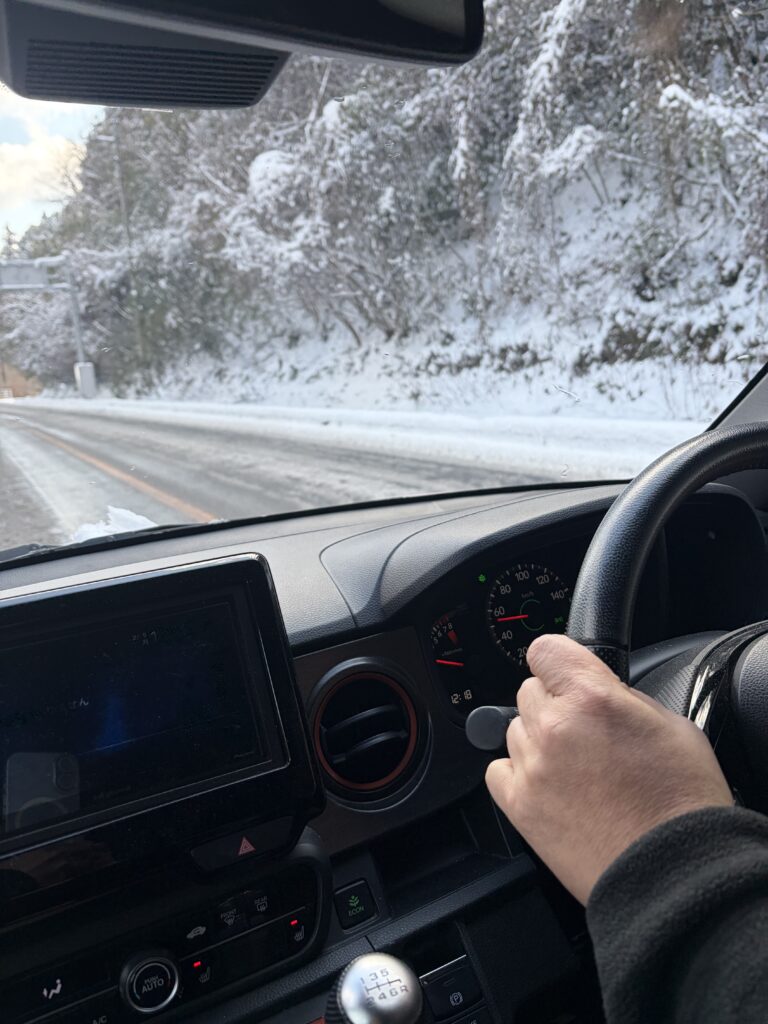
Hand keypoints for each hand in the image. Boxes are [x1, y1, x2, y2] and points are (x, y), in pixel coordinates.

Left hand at [486, 634, 732, 904]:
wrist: (673, 874)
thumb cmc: (682, 805)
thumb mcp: (673, 726)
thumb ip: (625, 698)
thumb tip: (602, 690)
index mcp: (592, 698)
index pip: (545, 649)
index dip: (558, 661)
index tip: (565, 673)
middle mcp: (554, 727)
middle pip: (530, 691)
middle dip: (554, 704)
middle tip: (585, 732)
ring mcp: (532, 767)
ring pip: (514, 730)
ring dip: (539, 740)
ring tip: (577, 769)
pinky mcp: (519, 805)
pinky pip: (498, 769)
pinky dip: (518, 774)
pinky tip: (551, 787)